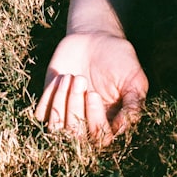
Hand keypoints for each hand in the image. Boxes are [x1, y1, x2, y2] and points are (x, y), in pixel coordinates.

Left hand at [34, 32, 149, 144]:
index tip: (93, 94)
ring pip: (56, 128)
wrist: (95, 37)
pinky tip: (60, 76)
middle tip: (81, 79)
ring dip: (61, 104)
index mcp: (110, 121)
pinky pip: (41, 114)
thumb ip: (134, 104)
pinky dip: (49, 97)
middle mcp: (88, 123)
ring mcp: (67, 115)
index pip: (101, 138)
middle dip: (75, 108)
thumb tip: (124, 128)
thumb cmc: (119, 58)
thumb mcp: (134, 79)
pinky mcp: (50, 104)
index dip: (95, 121)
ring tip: (69, 77)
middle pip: (76, 137)